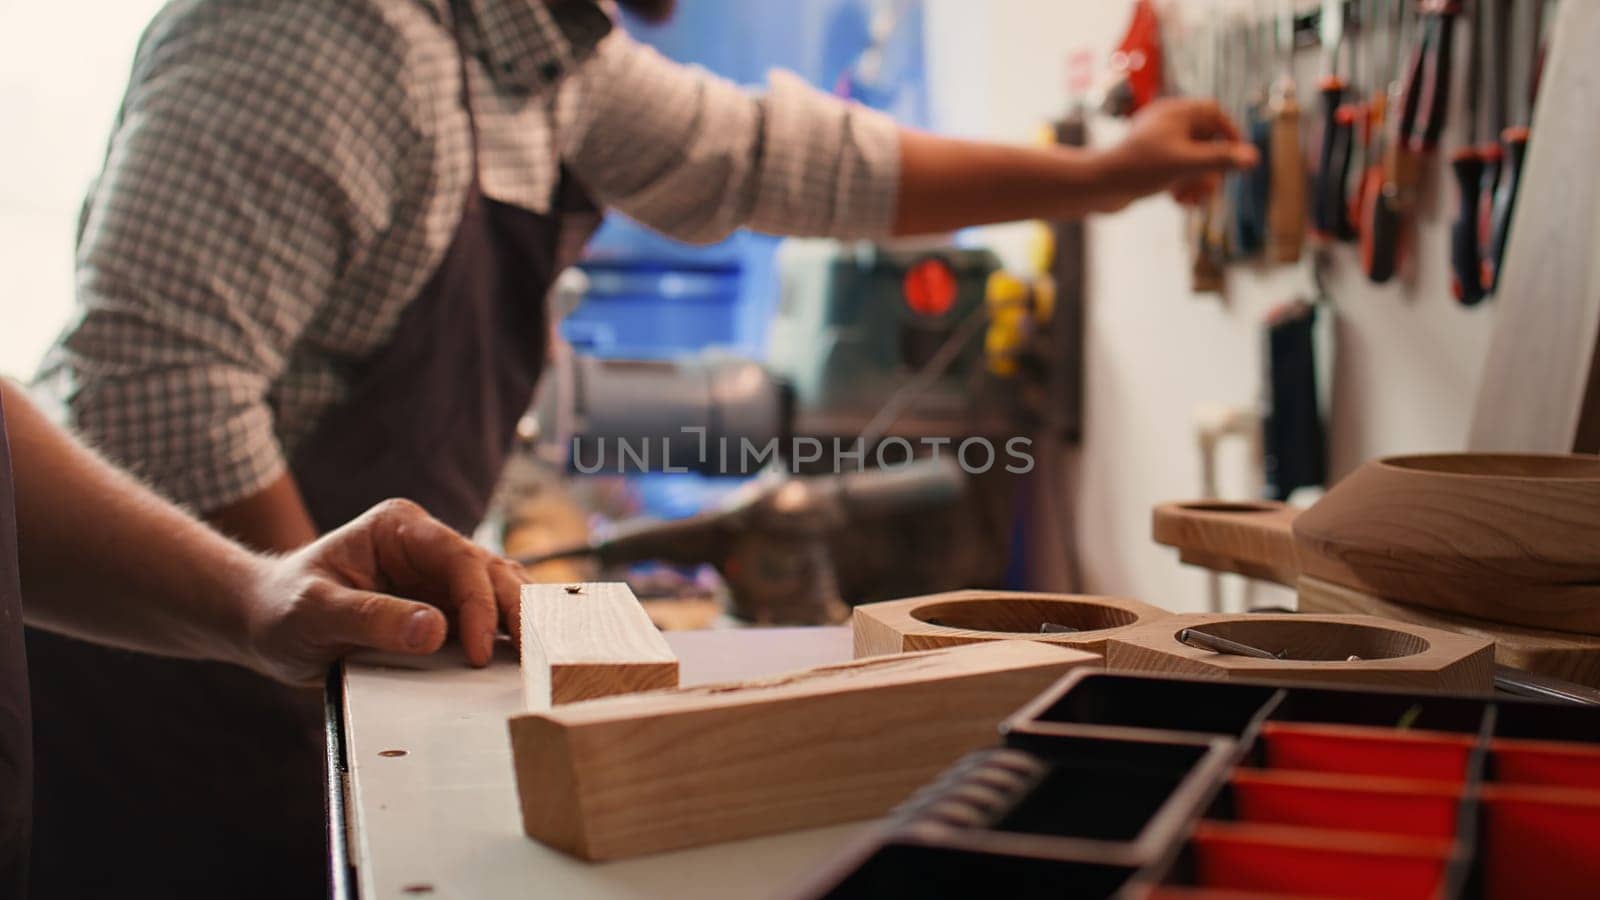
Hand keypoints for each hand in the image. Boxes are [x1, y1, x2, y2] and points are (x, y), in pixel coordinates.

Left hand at [241, 499, 528, 683]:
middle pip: (493, 571)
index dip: (480, 604)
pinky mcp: (444, 607)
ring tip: (538, 662)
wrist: (265, 625)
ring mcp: (439, 576)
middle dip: (518, 611)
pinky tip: (525, 660)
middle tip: (534, 658)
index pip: (460, 558)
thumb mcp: (314, 614)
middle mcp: (427, 545)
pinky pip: (489, 617)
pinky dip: (510, 636)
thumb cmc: (281, 611)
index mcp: (400, 528)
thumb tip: (434, 630)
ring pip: (501, 590)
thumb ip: (370, 618)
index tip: (479, 653)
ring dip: (522, 622)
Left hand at [1095, 98, 1258, 210]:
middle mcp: (1165, 122)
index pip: (1214, 112)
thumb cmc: (1139, 170)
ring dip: (1197, 180)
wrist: (1097, 187)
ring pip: (1192, 157)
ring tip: (1190, 200)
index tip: (1237, 157)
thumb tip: (1252, 158)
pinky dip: (1182, 184)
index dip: (1230, 134)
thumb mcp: (1186, 165)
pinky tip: (1177, 202)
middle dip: (1210, 167)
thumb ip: (1220, 160)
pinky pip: (1176, 168)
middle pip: (1206, 139)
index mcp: (1174, 111)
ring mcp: (1156, 142)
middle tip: (1208, 189)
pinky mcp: (1149, 161)